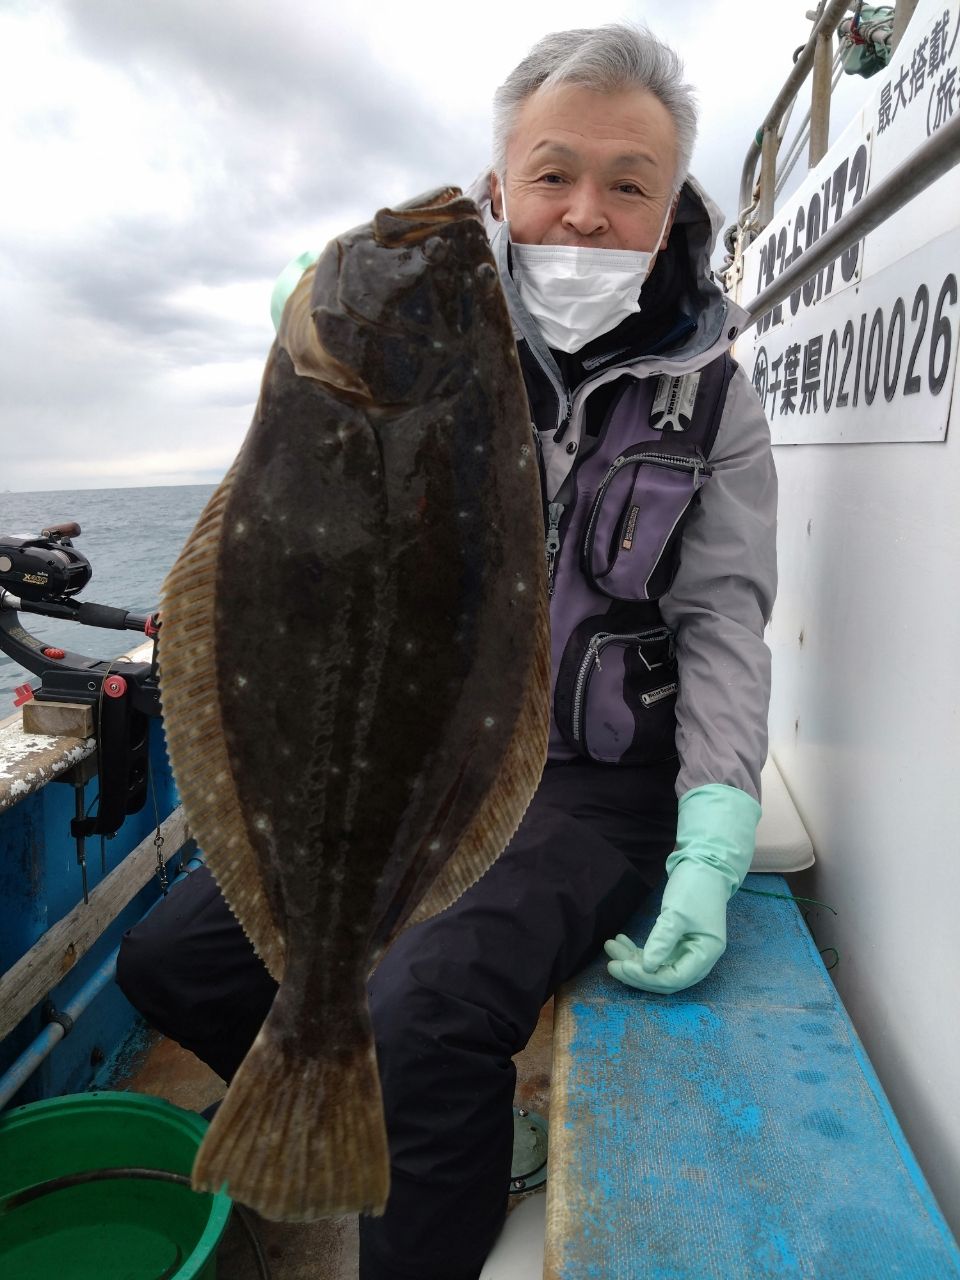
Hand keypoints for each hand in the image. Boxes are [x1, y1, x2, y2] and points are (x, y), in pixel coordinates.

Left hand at [604, 782, 760, 995]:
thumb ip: (662, 941)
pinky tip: (619, 939)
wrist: (704, 864)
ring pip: (657, 966)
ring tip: (609, 946)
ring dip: (633, 960)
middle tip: (611, 965)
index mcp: (705, 954)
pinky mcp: (678, 940)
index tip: (623, 966)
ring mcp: (688, 949)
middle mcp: (699, 957)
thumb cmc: (694, 887)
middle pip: (665, 978)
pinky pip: (656, 954)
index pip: (674, 979)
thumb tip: (647, 968)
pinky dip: (638, 950)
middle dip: (636, 973)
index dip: (647, 977)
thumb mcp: (677, 913)